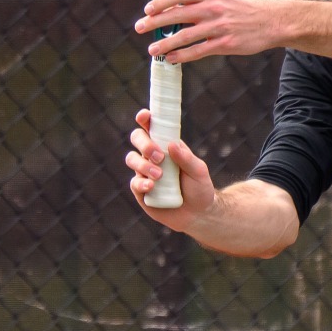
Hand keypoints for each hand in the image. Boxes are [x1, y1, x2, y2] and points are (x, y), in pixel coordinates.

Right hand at [125, 108, 217, 227]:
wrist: (198, 214)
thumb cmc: (199, 188)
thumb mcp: (199, 171)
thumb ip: (187, 158)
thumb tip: (172, 144)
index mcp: (166, 145)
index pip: (152, 127)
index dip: (145, 119)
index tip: (144, 116)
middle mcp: (152, 156)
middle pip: (137, 138)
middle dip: (144, 143)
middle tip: (159, 156)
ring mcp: (144, 173)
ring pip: (132, 159)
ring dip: (144, 165)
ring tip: (160, 175)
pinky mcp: (141, 191)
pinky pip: (134, 183)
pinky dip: (142, 183)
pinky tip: (152, 186)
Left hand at [135, 0, 283, 63]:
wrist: (271, 21)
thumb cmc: (242, 10)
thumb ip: (199, 2)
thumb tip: (171, 11)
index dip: (161, 1)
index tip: (147, 9)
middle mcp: (213, 8)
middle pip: (177, 14)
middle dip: (155, 22)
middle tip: (139, 27)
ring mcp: (219, 27)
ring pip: (184, 35)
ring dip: (165, 43)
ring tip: (151, 49)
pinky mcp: (225, 44)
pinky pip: (198, 51)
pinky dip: (183, 55)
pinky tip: (172, 59)